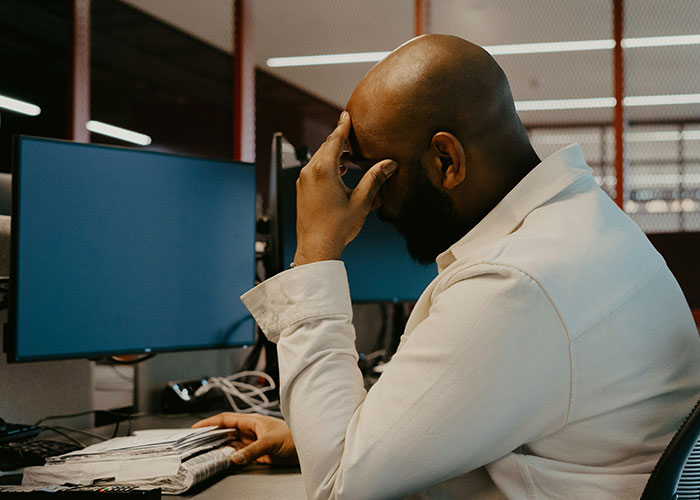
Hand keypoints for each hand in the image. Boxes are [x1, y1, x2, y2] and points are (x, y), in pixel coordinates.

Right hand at [192, 413, 297, 465]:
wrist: (308, 446)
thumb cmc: (293, 435)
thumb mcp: (270, 442)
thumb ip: (251, 451)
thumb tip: (234, 457)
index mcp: (252, 420)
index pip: (226, 419)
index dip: (211, 422)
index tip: (197, 427)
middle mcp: (251, 430)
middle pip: (227, 431)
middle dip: (212, 435)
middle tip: (197, 441)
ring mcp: (254, 441)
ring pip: (232, 442)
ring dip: (221, 446)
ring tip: (207, 451)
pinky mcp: (258, 452)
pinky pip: (240, 453)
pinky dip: (232, 456)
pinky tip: (226, 459)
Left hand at [294, 111, 397, 265]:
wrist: (316, 247)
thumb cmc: (338, 227)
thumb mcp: (361, 201)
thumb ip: (375, 179)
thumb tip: (390, 164)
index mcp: (323, 170)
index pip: (335, 140)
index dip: (343, 126)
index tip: (346, 114)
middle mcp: (310, 172)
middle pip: (326, 147)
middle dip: (339, 140)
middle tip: (350, 132)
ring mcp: (303, 181)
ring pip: (319, 159)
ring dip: (333, 154)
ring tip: (348, 156)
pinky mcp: (302, 190)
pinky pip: (314, 170)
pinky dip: (326, 166)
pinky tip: (338, 172)